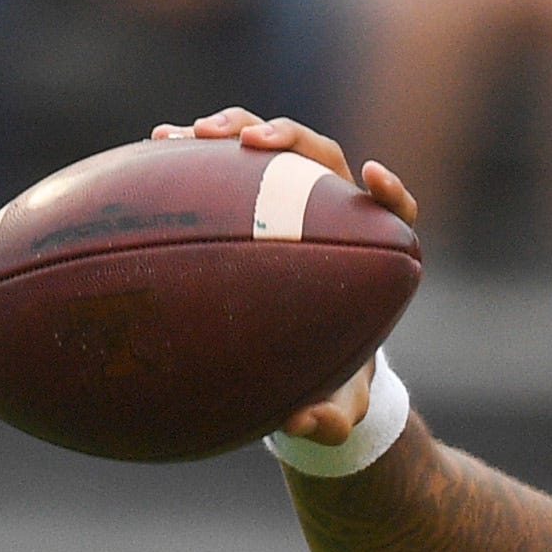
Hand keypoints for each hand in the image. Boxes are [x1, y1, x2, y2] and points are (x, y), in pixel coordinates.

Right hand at [152, 108, 418, 442]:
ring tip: (190, 134)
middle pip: (323, 158)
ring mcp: (289, 199)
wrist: (297, 366)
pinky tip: (156, 142)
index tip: (373, 179)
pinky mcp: (248, 195)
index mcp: (369, 257)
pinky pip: (224, 163)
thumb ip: (329, 418)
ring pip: (270, 148)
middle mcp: (332, 216)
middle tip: (251, 143)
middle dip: (290, 139)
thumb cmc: (325, 383)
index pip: (395, 213)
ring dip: (234, 128)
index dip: (390, 192)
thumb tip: (305, 423)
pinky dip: (195, 150)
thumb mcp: (332, 409)